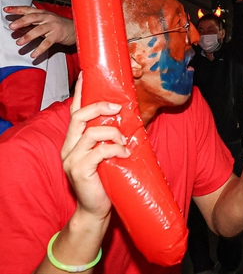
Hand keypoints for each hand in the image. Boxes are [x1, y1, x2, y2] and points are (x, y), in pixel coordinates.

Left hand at [4, 6, 75, 57]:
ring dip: (28, 36)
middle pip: (33, 17)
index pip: (28, 9)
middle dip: (21, 21)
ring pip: (39, 30)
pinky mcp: (58, 35)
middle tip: (11, 26)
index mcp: (43, 13)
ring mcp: (53, 26)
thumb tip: (18, 28)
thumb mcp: (45, 22)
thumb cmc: (59, 26)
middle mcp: (48, 18)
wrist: (77, 29)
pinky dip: (39, 49)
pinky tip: (33, 55)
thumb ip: (32, 24)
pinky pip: (47, 43)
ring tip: (19, 42)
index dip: (17, 9)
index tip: (6, 10)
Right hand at [61, 75, 129, 220]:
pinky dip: (115, 150)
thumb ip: (111, 135)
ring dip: (113, 133)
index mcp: (74, 139)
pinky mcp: (79, 170)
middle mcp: (69, 146)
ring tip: (124, 143)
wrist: (96, 210)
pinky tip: (124, 155)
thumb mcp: (108, 152)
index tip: (85, 75)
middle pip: (79, 116)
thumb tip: (129, 115)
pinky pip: (99, 151)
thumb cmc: (106, 178)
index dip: (80, 92)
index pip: (74, 110)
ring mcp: (71, 159)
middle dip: (99, 107)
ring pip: (91, 132)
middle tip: (118, 108)